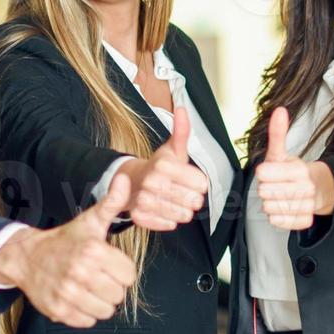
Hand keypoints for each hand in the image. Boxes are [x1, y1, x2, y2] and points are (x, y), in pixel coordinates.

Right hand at [0, 173, 137, 326]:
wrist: (27, 257)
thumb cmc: (65, 239)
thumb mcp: (89, 221)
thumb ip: (112, 203)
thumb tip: (126, 179)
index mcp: (93, 251)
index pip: (129, 275)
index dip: (121, 270)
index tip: (108, 264)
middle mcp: (80, 273)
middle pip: (118, 295)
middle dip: (111, 286)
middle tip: (97, 276)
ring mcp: (68, 294)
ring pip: (106, 311)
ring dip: (100, 302)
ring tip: (88, 287)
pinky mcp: (59, 311)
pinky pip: (87, 321)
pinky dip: (85, 313)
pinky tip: (77, 298)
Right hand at [117, 106, 208, 231]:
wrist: (132, 181)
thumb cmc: (159, 166)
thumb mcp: (172, 149)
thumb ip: (182, 131)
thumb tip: (183, 109)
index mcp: (163, 165)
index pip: (201, 183)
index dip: (200, 183)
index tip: (195, 181)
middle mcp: (152, 182)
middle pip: (193, 201)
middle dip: (194, 198)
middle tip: (186, 193)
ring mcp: (144, 200)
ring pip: (182, 215)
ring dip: (184, 210)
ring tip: (177, 202)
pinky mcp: (139, 216)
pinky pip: (168, 224)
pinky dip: (171, 220)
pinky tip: (168, 212)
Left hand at [255, 107, 319, 230]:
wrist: (317, 189)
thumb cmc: (294, 171)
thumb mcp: (283, 153)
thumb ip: (278, 133)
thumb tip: (279, 110)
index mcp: (300, 169)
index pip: (263, 174)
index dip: (262, 173)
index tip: (269, 172)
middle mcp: (306, 188)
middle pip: (264, 192)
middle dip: (265, 187)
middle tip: (275, 184)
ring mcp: (306, 206)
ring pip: (269, 208)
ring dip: (269, 202)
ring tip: (279, 195)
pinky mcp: (304, 221)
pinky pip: (277, 221)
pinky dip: (276, 216)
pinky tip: (282, 207)